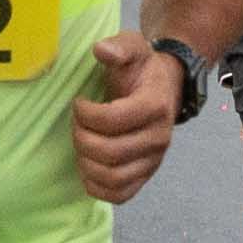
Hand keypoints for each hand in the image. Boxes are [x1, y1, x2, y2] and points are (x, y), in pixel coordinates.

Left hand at [67, 29, 196, 201]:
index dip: (86, 114)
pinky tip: (88, 167)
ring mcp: (153, 161)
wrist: (165, 87)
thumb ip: (118, 47)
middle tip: (77, 124)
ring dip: (86, 163)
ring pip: (113, 178)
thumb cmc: (142, 68)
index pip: (112, 120)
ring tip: (82, 144)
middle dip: (82, 138)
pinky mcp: (146, 176)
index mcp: (155, 106)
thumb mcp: (133, 47)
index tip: (79, 103)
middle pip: (110, 152)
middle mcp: (159, 138)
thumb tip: (101, 50)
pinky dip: (97, 187)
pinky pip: (120, 195)